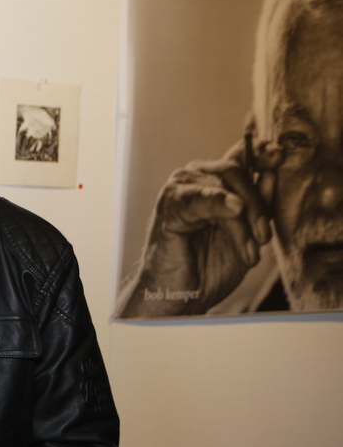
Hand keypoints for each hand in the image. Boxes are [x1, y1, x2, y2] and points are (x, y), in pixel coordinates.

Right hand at [118, 134, 280, 315]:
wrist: (181, 295)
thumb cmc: (209, 264)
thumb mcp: (247, 233)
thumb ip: (259, 204)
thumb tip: (271, 174)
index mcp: (214, 181)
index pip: (239, 155)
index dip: (260, 151)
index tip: (278, 156)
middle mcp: (195, 178)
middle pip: (236, 171)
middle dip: (258, 204)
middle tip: (264, 238)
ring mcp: (179, 190)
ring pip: (223, 184)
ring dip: (242, 219)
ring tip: (249, 250)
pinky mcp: (169, 207)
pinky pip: (200, 197)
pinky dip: (219, 201)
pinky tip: (234, 209)